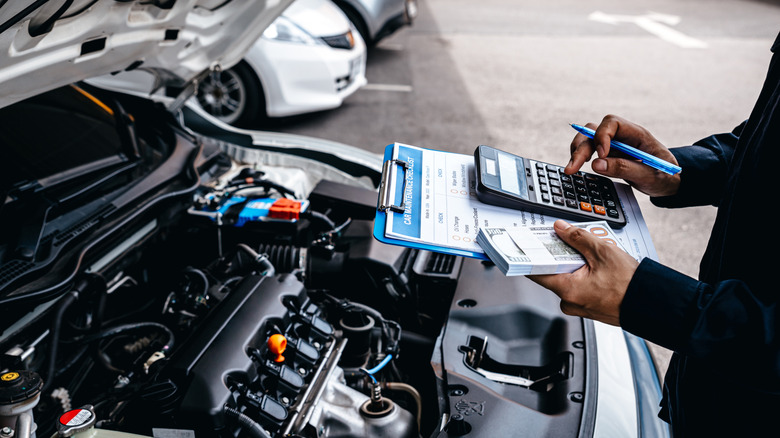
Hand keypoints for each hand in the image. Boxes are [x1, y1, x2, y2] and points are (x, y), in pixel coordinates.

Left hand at [528, 220, 638, 325]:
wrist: (651, 303)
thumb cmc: (630, 284)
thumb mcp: (603, 252)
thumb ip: (577, 237)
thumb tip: (560, 228)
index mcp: (567, 290)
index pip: (536, 273)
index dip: (532, 256)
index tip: (529, 245)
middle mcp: (569, 302)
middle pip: (553, 274)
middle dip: (560, 256)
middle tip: (568, 242)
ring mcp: (579, 306)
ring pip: (568, 280)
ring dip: (575, 265)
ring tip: (591, 255)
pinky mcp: (589, 307)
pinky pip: (579, 287)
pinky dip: (584, 276)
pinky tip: (597, 267)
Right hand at [565, 114, 680, 197]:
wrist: (668, 182)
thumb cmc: (664, 176)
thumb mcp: (649, 175)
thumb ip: (624, 169)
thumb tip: (596, 165)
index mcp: (636, 134)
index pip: (612, 123)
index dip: (602, 136)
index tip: (600, 155)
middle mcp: (621, 137)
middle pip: (593, 131)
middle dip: (581, 148)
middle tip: (573, 167)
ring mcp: (612, 146)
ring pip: (586, 139)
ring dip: (576, 152)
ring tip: (571, 169)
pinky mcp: (607, 156)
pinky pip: (588, 151)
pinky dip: (579, 158)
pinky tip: (577, 169)